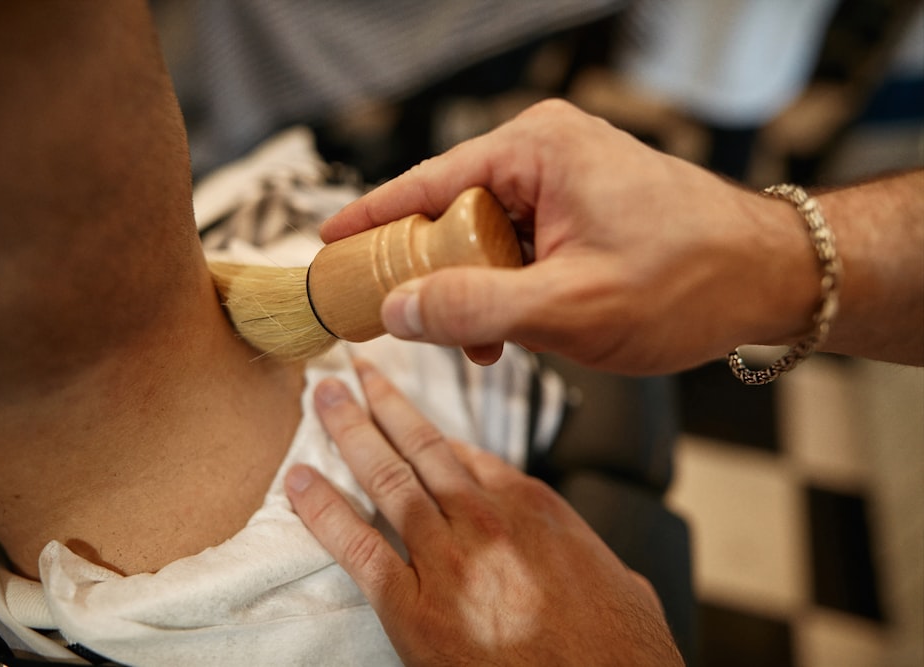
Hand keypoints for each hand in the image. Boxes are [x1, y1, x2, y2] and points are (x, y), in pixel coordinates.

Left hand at [285, 360, 683, 665]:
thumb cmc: (619, 648)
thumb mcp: (613, 574)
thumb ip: (571, 543)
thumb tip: (560, 540)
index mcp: (531, 506)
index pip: (466, 453)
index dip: (425, 425)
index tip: (400, 405)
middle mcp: (485, 519)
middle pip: (421, 445)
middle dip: (381, 401)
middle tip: (350, 369)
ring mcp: (448, 559)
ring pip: (387, 478)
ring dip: (348, 431)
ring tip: (321, 397)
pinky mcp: (414, 608)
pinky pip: (358, 546)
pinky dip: (323, 510)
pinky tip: (298, 482)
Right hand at [320, 99, 819, 373]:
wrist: (769, 278)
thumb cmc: (689, 280)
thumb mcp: (568, 307)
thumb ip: (474, 308)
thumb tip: (397, 311)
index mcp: (535, 150)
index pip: (425, 182)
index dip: (370, 221)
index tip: (327, 247)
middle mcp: (545, 153)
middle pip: (449, 212)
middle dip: (431, 274)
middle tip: (404, 322)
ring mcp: (564, 180)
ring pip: (484, 237)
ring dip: (474, 292)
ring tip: (482, 342)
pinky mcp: (580, 208)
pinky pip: (519, 246)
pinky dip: (508, 289)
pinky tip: (513, 330)